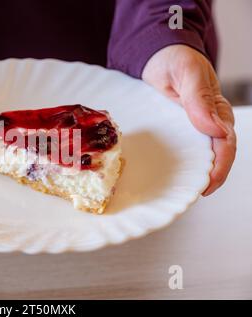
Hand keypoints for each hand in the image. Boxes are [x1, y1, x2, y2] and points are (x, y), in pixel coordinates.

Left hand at [142, 45, 235, 195]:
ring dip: (198, 173)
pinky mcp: (179, 129)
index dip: (220, 166)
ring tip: (184, 192)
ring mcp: (193, 127)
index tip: (209, 184)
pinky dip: (184, 164)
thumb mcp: (187, 73)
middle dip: (211, 177)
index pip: (225, 144)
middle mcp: (209, 122)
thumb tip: (217, 129)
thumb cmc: (175, 59)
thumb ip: (199, 99)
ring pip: (202, 155)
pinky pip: (185, 149)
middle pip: (217, 155)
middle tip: (195, 195)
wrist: (157, 56)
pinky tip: (174, 175)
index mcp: (217, 110)